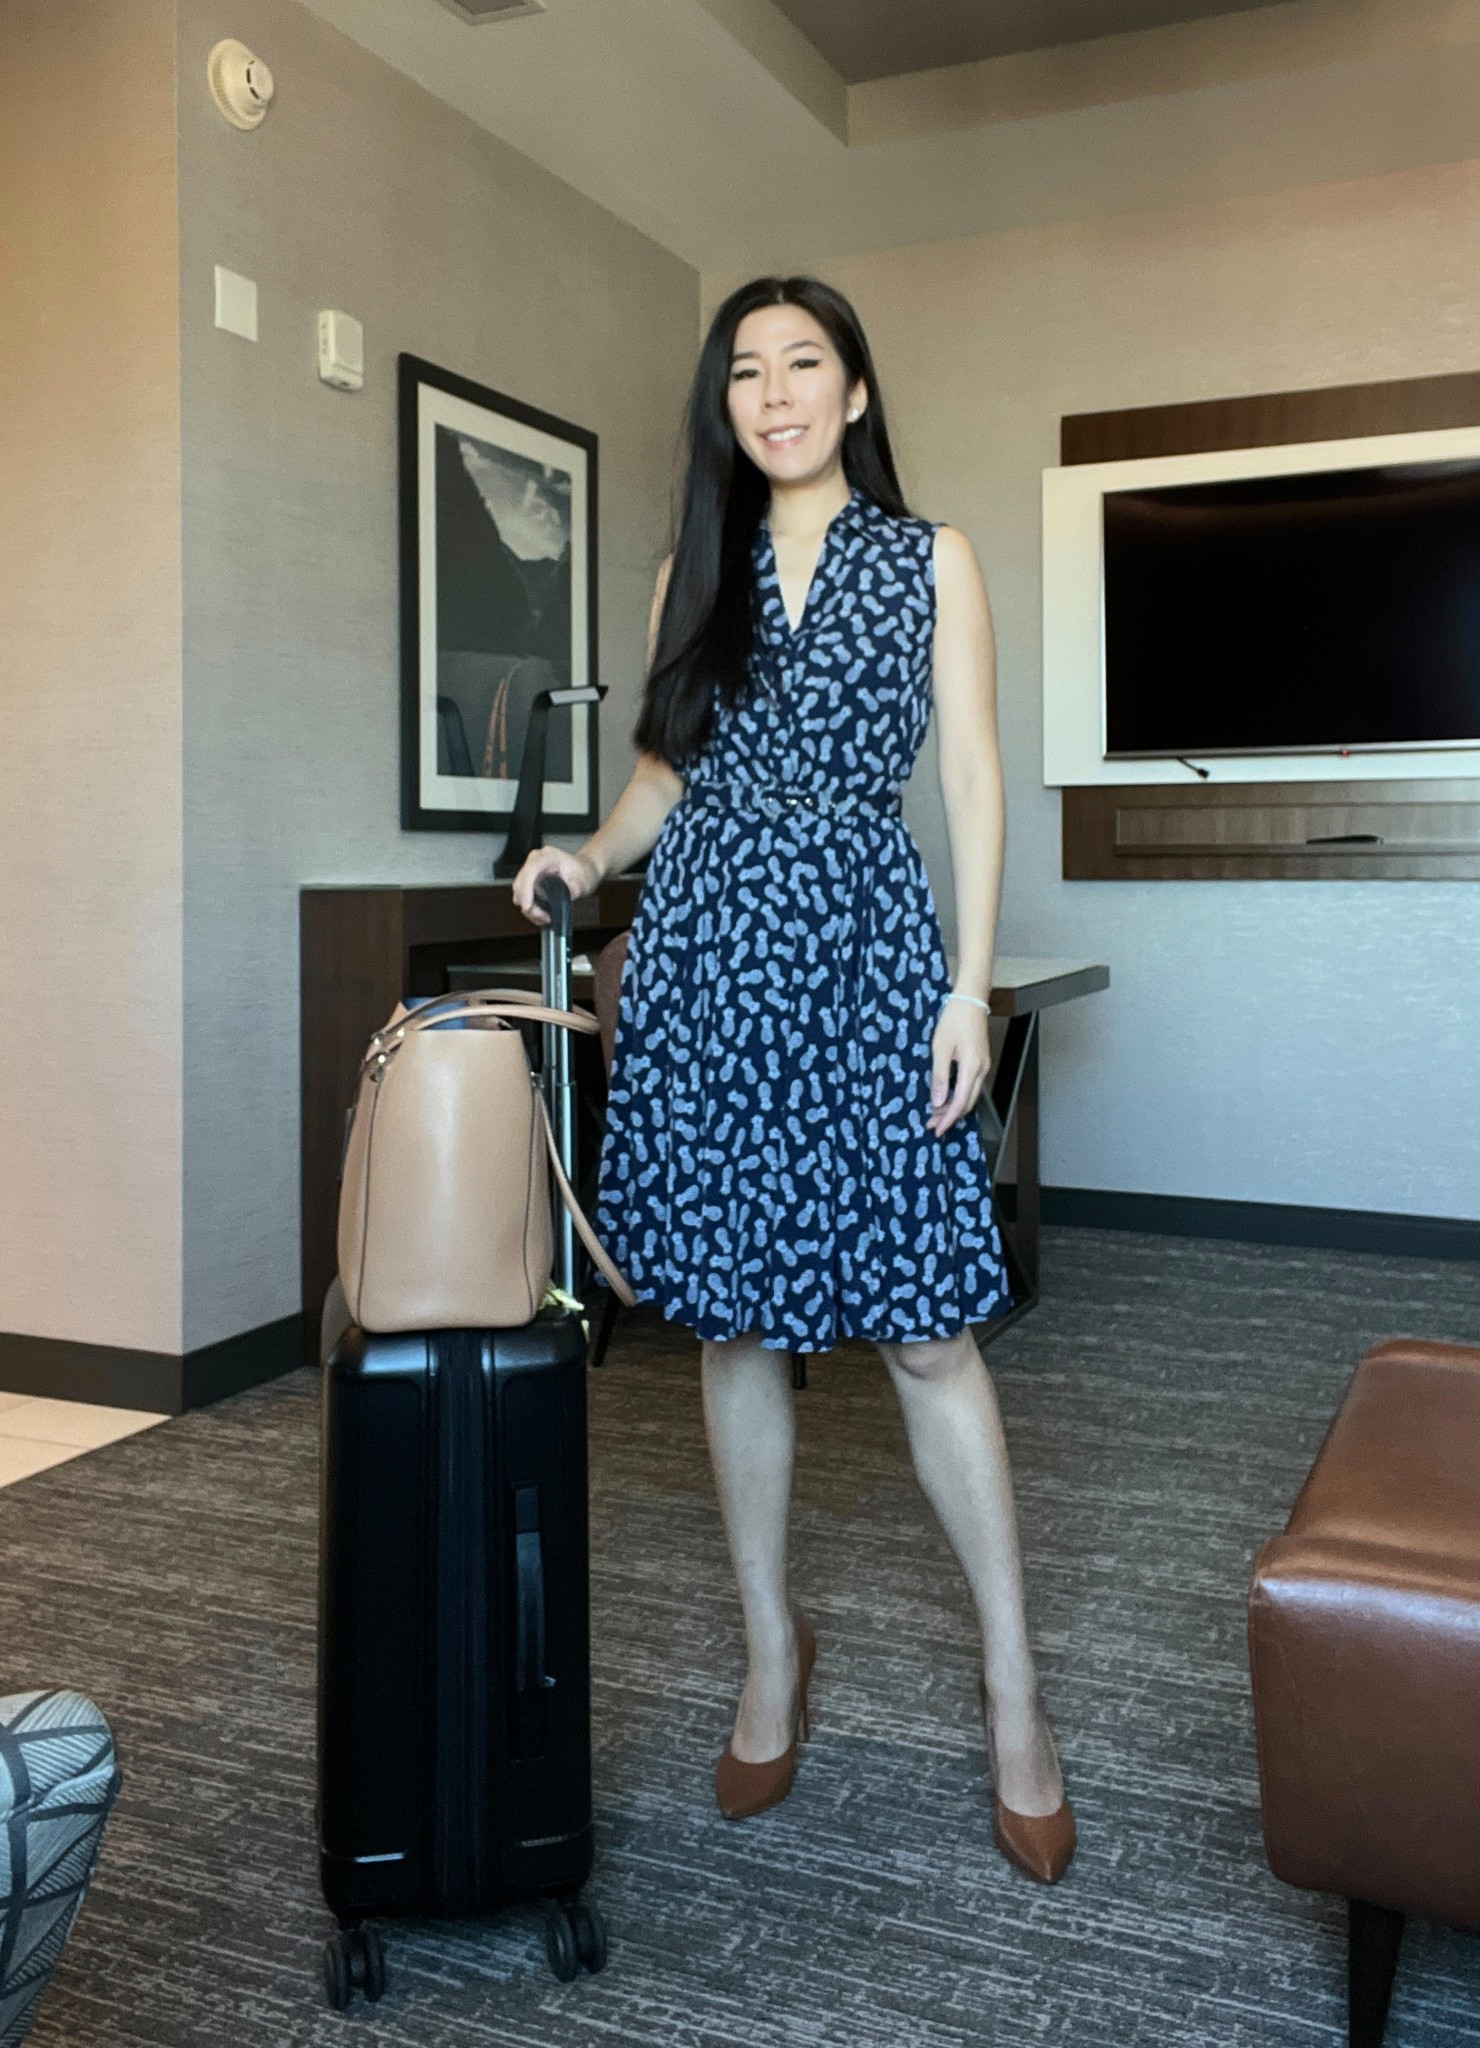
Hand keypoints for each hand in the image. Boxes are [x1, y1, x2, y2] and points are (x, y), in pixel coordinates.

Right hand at [511, 845, 599, 925]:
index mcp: (548, 856)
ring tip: (545, 917)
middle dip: (528, 904)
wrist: (584, 870)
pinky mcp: (529, 879)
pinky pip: (522, 895)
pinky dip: (529, 907)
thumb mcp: (583, 882)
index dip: (526, 890)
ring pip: (519, 891)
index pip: (531, 871)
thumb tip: (563, 899)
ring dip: (528, 908)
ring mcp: (530, 869)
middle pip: (521, 883)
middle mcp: (535, 860)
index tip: (528, 907)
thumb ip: (574, 889)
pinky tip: (541, 914)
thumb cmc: (583, 872)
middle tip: (543, 917)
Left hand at [926, 999, 991, 1137]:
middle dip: (950, 1116)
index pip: (961, 1101)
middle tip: (932, 1124)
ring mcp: (983, 1066)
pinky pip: (971, 1086)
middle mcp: (982, 1070)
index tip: (937, 1129)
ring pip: (970, 1095)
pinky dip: (959, 1096)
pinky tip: (946, 1098)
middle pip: (968, 1102)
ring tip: (936, 1114)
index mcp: (972, 1067)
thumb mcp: (940, 1048)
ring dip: (954, 1107)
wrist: (970, 1000)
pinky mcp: (981, 1062)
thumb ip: (939, 1076)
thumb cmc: (954, 1019)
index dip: (948, 1118)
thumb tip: (937, 1101)